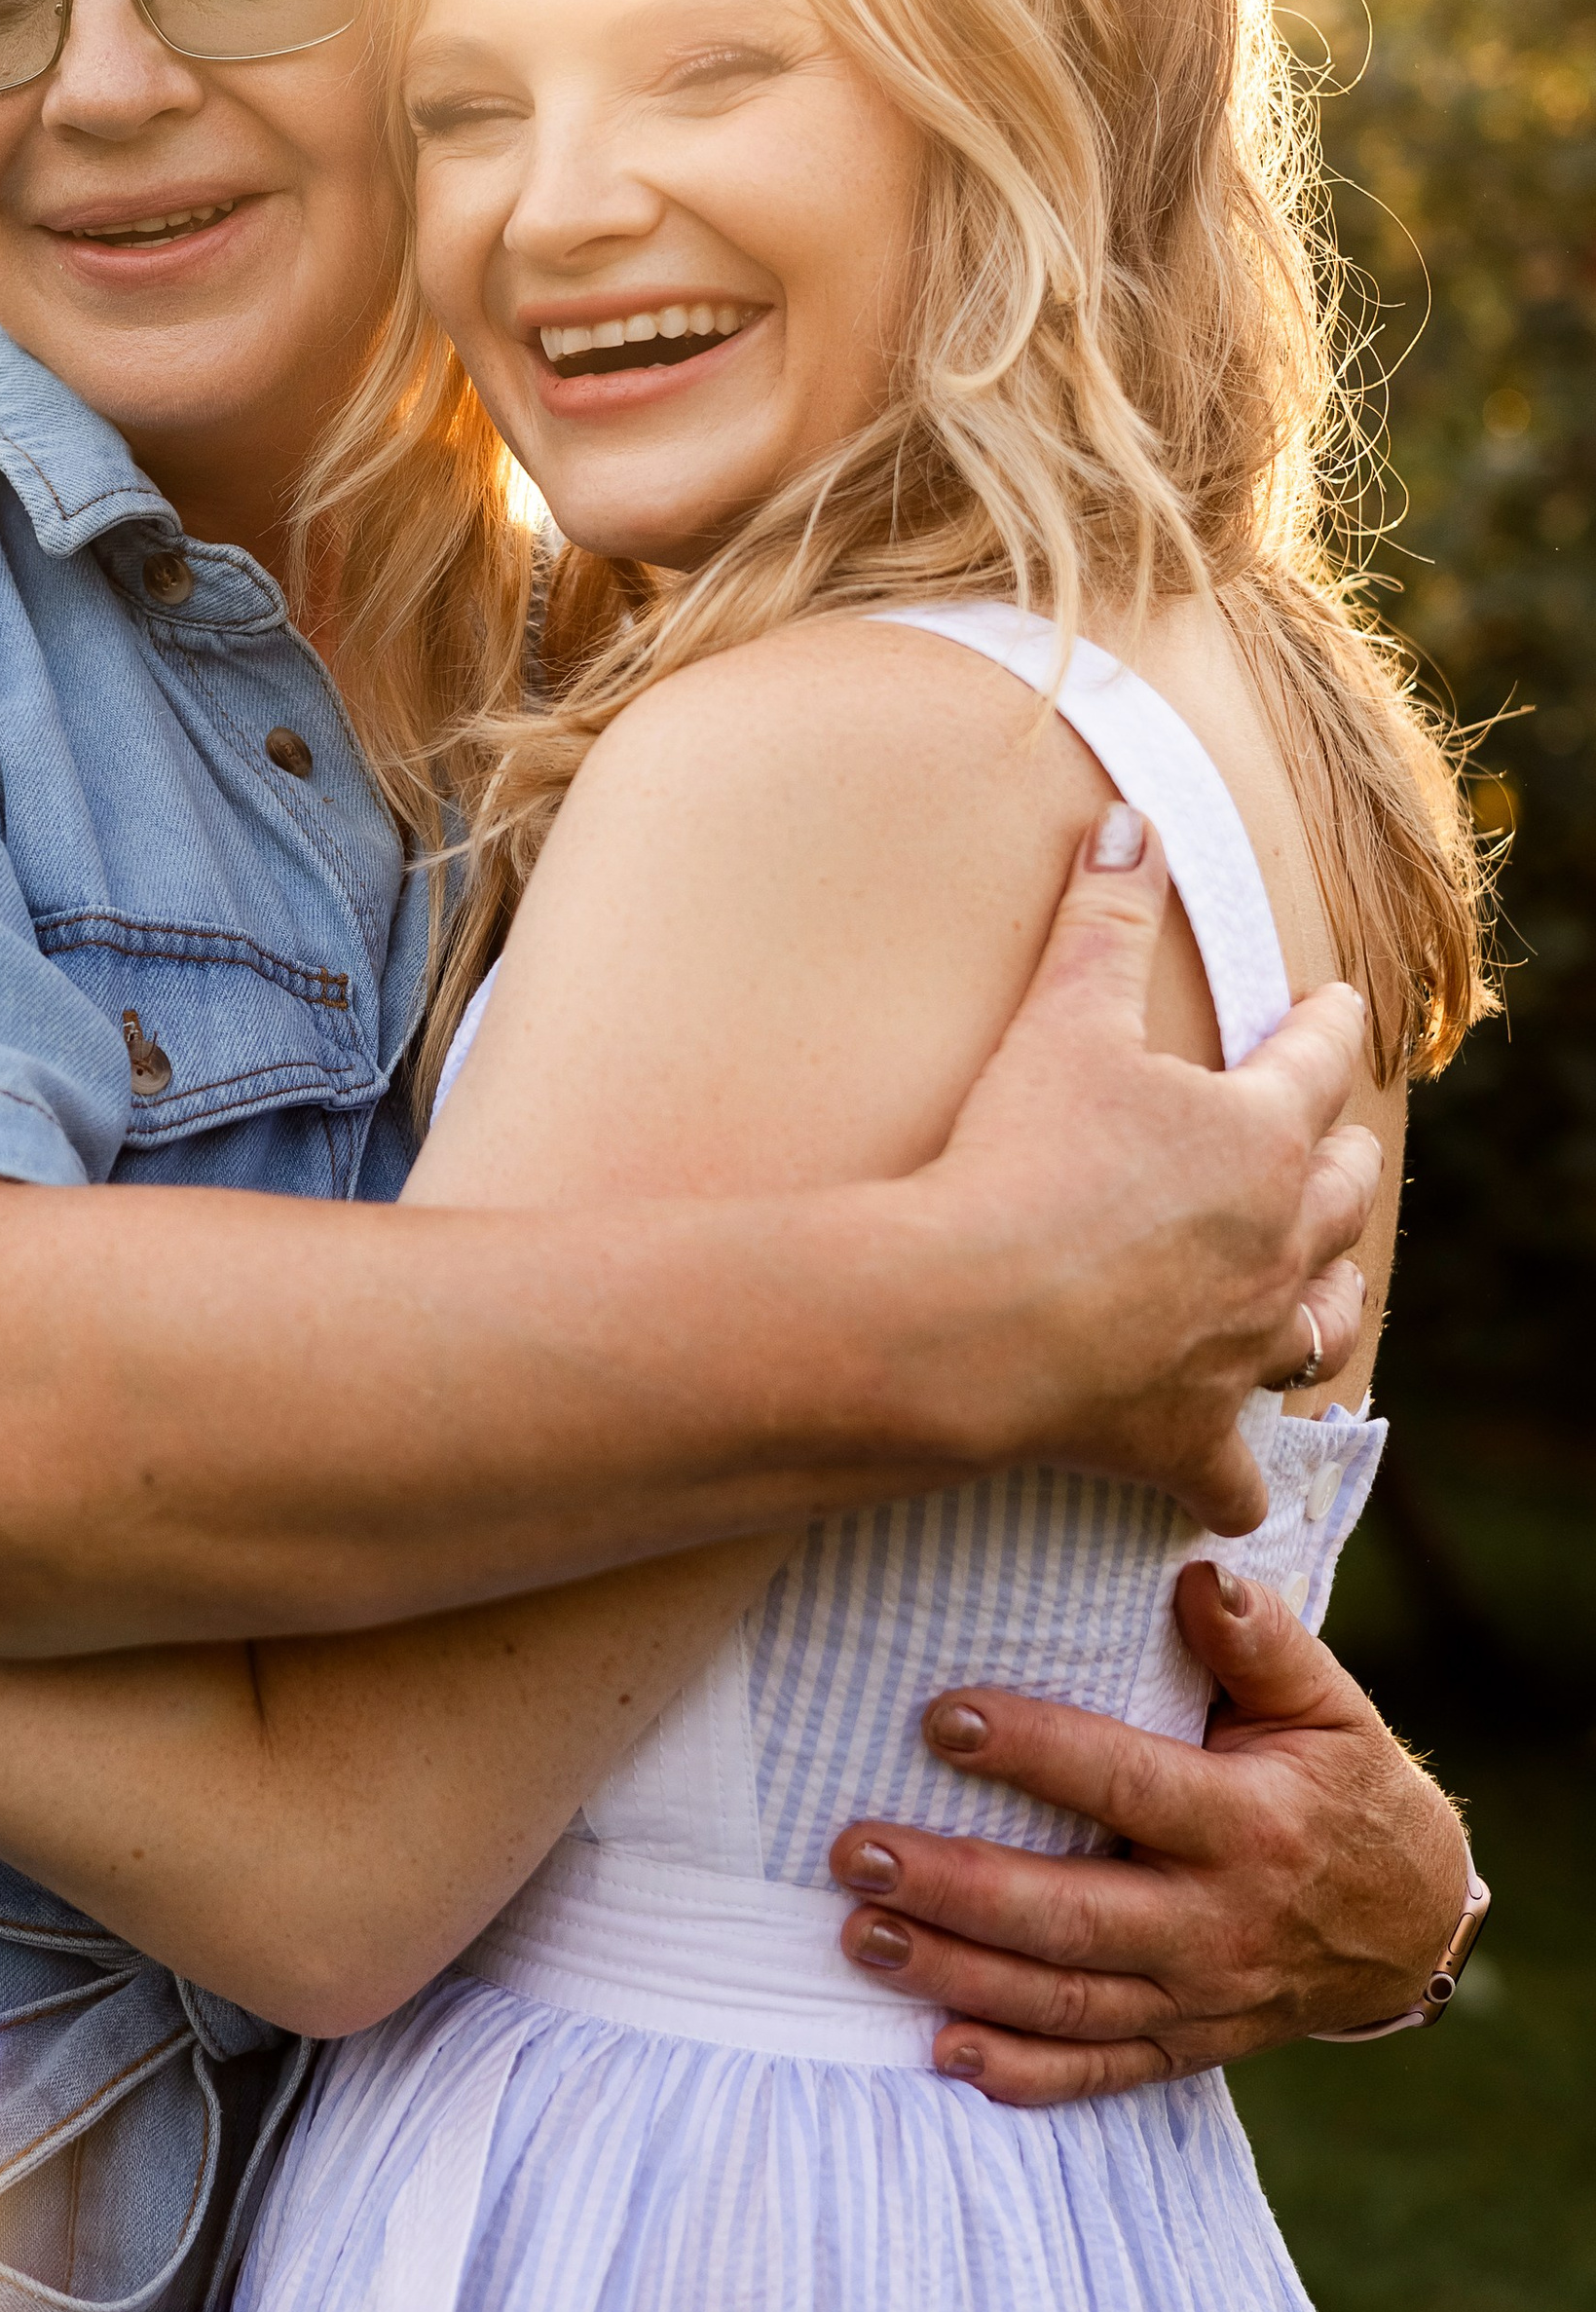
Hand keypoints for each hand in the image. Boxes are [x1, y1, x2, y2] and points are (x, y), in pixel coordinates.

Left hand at [825, 1560, 1473, 2100]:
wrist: (1408, 1922)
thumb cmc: (1345, 1787)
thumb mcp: (1329, 1707)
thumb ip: (1262, 1642)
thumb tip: (1199, 1572)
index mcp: (1251, 1827)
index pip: (1129, 1784)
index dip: (1036, 1753)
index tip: (941, 1718)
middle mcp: (1219, 1924)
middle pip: (1075, 1914)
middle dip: (959, 1888)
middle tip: (857, 1852)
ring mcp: (1199, 1999)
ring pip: (1067, 2000)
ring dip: (958, 1974)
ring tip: (860, 1937)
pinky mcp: (1185, 2048)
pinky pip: (1098, 2072)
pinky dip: (1021, 2074)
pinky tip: (939, 2051)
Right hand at [921, 809, 1376, 1533]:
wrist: (971, 1317)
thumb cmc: (1021, 1159)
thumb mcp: (1065, 1018)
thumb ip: (1105, 920)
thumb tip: (1129, 823)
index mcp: (1256, 1140)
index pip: (1315, 1064)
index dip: (1326, 1027)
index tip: (1337, 1004)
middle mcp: (1273, 1249)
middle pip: (1337, 1199)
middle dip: (1340, 1162)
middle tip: (1338, 1142)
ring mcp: (1237, 1352)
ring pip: (1316, 1330)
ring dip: (1324, 1304)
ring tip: (1322, 1294)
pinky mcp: (1186, 1438)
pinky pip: (1231, 1478)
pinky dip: (1236, 1482)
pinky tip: (1232, 1488)